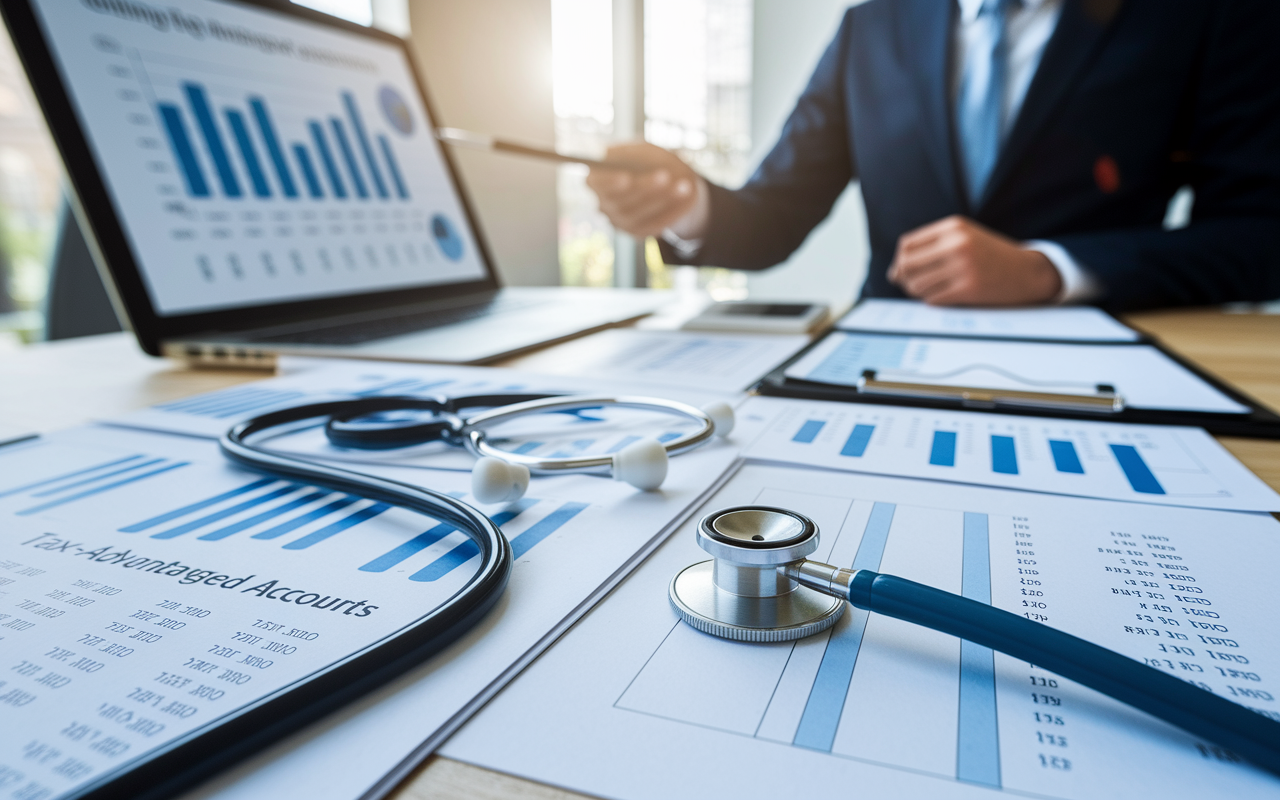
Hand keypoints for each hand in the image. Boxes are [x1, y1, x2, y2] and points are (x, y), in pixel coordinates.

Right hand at [585, 142, 700, 237]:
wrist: (666, 182)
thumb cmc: (649, 160)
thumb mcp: (644, 150)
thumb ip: (638, 155)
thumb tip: (641, 165)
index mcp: (597, 178)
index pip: (595, 183)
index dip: (609, 182)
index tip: (627, 177)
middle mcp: (603, 203)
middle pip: (618, 202)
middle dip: (644, 188)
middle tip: (665, 175)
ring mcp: (618, 221)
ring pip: (637, 216)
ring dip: (662, 200)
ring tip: (684, 185)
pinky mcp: (636, 232)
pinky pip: (652, 226)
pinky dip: (671, 212)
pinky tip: (686, 196)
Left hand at [887, 216, 1062, 305]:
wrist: (1026, 271)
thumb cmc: (989, 255)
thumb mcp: (963, 238)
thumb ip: (930, 248)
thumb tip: (894, 272)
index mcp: (953, 226)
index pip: (907, 244)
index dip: (900, 260)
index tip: (903, 270)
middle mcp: (957, 244)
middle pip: (907, 264)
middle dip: (903, 278)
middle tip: (911, 284)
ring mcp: (962, 267)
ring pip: (916, 284)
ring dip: (917, 292)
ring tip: (930, 289)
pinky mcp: (968, 289)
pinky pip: (932, 298)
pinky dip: (932, 300)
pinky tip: (942, 296)